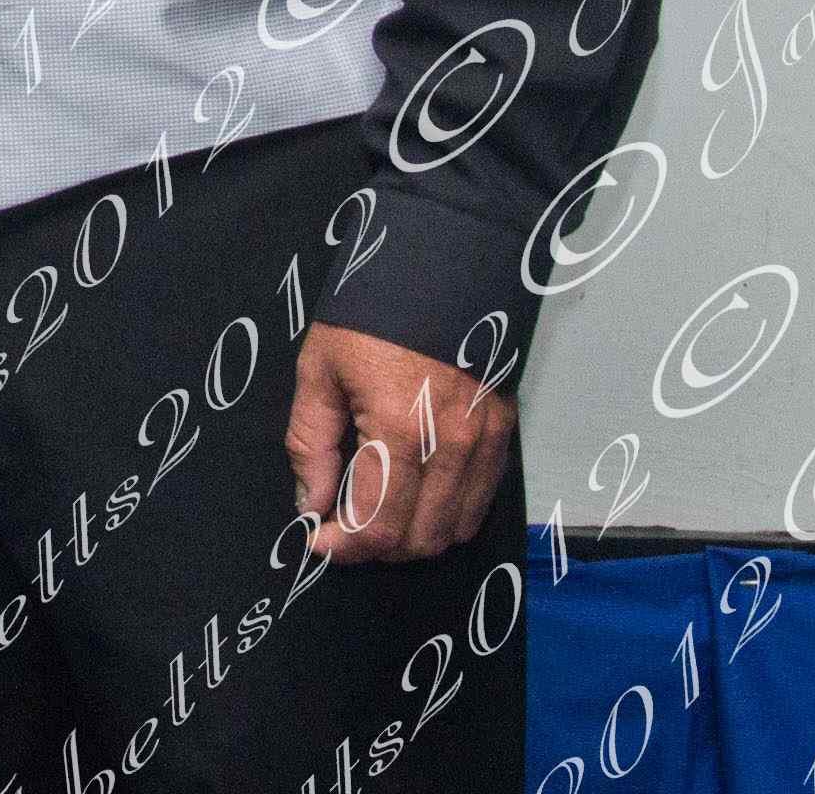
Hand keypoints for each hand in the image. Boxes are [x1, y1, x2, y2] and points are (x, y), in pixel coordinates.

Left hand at [287, 323, 513, 563]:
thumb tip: (311, 503)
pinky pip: (481, 501)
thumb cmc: (369, 315)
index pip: (378, 523)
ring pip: (455, 528)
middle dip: (375, 548)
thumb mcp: (319, 369)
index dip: (344, 547)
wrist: (436, 267)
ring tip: (377, 518)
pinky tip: (417, 501)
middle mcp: (452, 443)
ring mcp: (485, 440)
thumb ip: (311, 443)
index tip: (319, 541)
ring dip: (413, 538)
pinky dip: (449, 518)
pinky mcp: (503, 431)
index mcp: (399, 428)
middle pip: (421, 538)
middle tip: (343, 531)